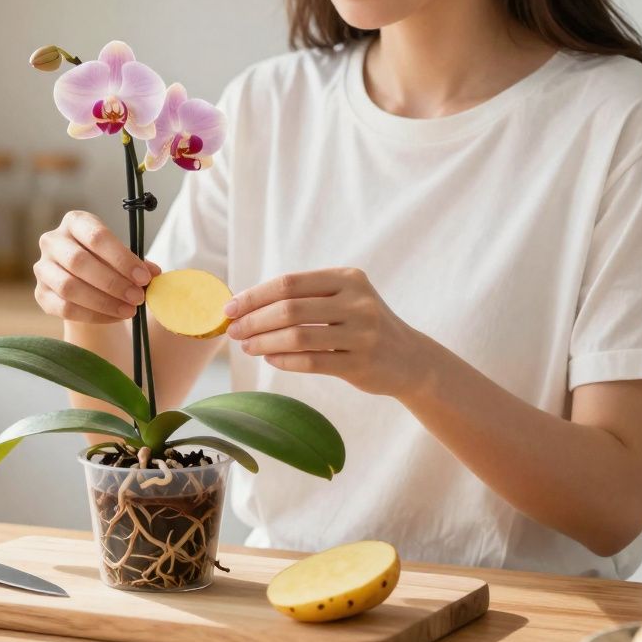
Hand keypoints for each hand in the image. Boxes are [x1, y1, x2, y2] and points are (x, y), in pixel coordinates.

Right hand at [34, 210, 160, 323]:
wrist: (86, 284)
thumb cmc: (108, 264)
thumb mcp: (123, 258)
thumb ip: (137, 264)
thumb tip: (154, 273)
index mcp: (75, 222)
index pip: (96, 236)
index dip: (121, 258)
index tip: (144, 277)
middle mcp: (53, 240)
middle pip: (79, 261)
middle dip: (113, 283)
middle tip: (138, 298)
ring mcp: (43, 267)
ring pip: (69, 287)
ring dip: (103, 302)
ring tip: (129, 311)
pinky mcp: (40, 294)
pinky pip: (65, 308)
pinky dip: (93, 315)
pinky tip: (114, 317)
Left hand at [224, 268, 432, 397]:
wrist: (410, 359)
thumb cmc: (362, 325)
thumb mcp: (343, 298)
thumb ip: (304, 298)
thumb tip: (246, 305)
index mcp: (348, 278)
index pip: (289, 283)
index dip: (254, 296)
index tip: (230, 308)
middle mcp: (358, 302)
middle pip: (289, 309)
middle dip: (254, 321)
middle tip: (234, 331)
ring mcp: (362, 333)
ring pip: (297, 336)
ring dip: (264, 342)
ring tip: (247, 347)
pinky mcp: (361, 364)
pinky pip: (311, 362)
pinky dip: (284, 361)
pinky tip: (270, 359)